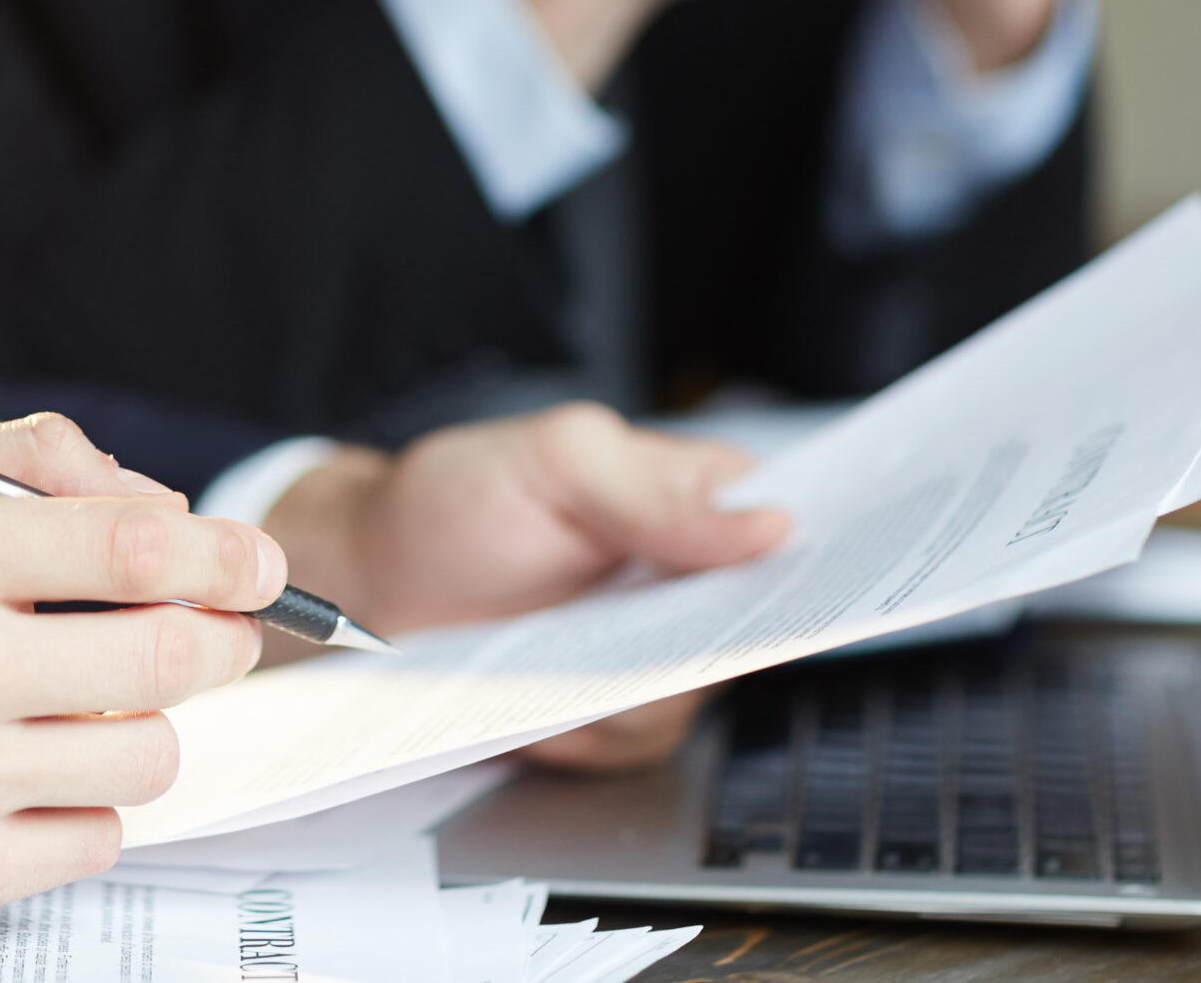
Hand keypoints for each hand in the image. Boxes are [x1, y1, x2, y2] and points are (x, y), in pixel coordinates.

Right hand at [0, 414, 284, 927]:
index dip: (228, 553)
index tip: (261, 563)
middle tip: (216, 633)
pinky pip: (97, 836)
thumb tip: (165, 503)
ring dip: (145, 723)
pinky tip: (26, 771)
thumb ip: (26, 456)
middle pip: (173, 654)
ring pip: (150, 753)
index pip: (139, 547)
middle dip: (221, 638)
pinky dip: (84, 802)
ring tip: (87, 702)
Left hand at [262, 404, 787, 767]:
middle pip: (760, 626)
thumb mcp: (553, 461)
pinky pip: (637, 739)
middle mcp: (692, 574)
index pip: (799, 522)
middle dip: (708, 640)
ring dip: (626, 687)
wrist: (375, 584)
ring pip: (698, 693)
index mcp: (697, 491)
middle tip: (639, 634)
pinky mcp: (616, 711)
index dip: (825, 557)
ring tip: (554, 656)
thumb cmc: (456, 501)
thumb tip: (769, 525)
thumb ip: (655, 489)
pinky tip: (539, 697)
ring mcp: (658, 648)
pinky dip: (585, 728)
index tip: (820, 587)